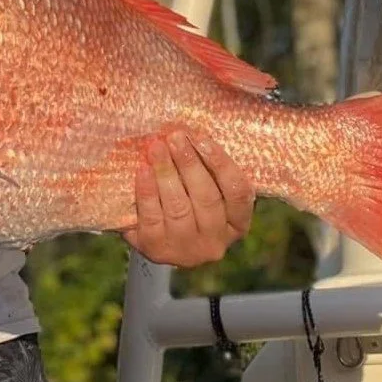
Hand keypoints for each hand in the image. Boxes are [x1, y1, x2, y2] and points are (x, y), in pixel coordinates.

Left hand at [123, 130, 254, 266]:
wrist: (149, 233)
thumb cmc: (183, 200)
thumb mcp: (202, 187)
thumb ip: (204, 166)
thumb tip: (190, 132)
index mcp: (236, 224)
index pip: (238, 193)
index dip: (221, 164)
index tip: (201, 139)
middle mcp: (215, 241)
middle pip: (207, 198)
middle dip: (189, 163)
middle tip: (175, 137)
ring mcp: (186, 250)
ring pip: (179, 207)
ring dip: (166, 172)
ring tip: (156, 147)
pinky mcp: (157, 249)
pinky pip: (152, 217)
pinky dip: (147, 191)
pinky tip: (143, 170)